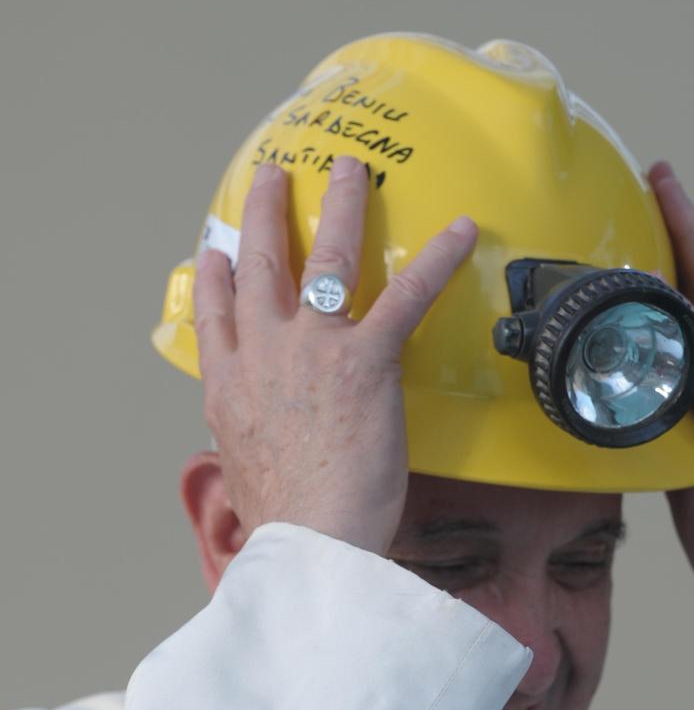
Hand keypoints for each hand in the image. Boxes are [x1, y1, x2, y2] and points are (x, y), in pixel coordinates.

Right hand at [193, 156, 477, 556]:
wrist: (308, 540)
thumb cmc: (285, 526)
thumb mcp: (246, 481)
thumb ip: (249, 453)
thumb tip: (256, 464)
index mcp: (229, 389)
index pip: (216, 318)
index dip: (217, 277)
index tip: (217, 251)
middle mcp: (263, 353)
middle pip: (260, 264)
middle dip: (264, 213)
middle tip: (271, 176)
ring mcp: (313, 347)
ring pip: (325, 256)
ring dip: (340, 204)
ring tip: (350, 170)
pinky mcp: (366, 358)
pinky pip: (406, 295)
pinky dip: (438, 259)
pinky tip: (460, 230)